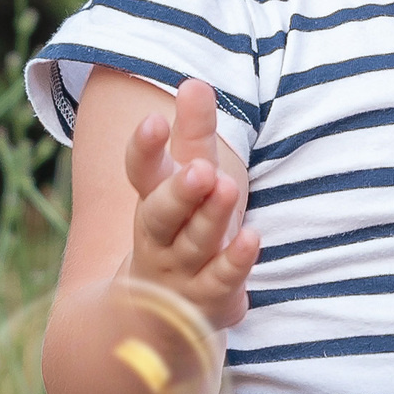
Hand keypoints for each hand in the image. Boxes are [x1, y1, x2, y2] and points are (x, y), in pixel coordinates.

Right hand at [119, 77, 258, 331]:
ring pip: (192, 244)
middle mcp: (159, 236)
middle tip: (202, 170)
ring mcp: (180, 269)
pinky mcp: (207, 296)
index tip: (153, 121)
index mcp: (151, 200)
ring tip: (228, 189)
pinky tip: (253, 238)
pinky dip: (235, 261)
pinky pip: (220, 279)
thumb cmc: (182, 224)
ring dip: (210, 219)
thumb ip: (194, 133)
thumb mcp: (189, 175)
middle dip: (179, 192)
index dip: (144, 149)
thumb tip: (195, 82)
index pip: (140, 173)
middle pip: (160, 214)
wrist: (157, 311)